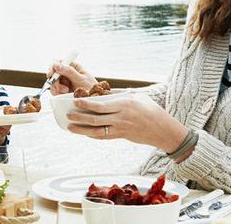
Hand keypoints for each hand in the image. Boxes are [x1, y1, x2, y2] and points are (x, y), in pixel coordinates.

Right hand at [49, 61, 97, 94]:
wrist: (94, 101)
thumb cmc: (91, 88)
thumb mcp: (81, 79)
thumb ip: (69, 72)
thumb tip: (56, 65)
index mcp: (72, 66)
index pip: (58, 62)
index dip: (53, 67)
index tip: (52, 74)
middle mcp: (67, 73)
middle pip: (53, 73)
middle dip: (54, 81)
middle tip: (60, 87)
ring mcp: (64, 82)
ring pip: (52, 82)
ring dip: (57, 88)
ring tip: (66, 91)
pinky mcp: (62, 90)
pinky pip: (54, 90)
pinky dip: (57, 93)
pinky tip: (65, 94)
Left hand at [65, 94, 187, 152]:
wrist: (162, 129)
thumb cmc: (150, 109)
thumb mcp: (137, 97)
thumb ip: (121, 95)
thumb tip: (105, 92)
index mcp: (123, 105)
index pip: (101, 106)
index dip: (86, 104)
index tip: (75, 102)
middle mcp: (120, 118)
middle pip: (95, 119)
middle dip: (79, 118)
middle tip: (67, 115)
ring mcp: (120, 129)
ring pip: (96, 131)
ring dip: (81, 130)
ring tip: (70, 127)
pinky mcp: (120, 136)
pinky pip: (103, 136)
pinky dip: (92, 135)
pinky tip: (83, 133)